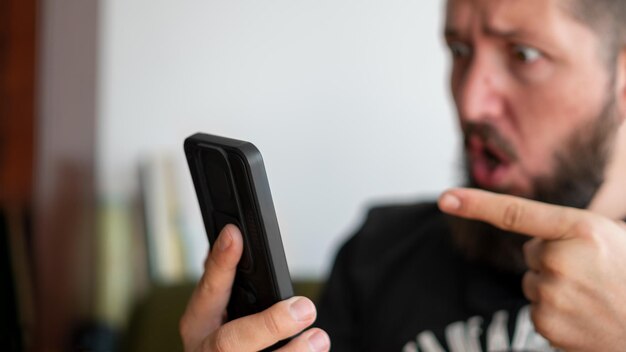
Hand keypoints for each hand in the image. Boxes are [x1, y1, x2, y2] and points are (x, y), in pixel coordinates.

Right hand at [180, 224, 330, 351]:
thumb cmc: (226, 342)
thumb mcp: (221, 313)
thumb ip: (233, 288)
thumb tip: (244, 247)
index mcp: (199, 325)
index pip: (208, 290)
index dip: (220, 263)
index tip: (234, 235)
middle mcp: (205, 350)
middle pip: (228, 342)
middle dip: (268, 326)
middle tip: (304, 309)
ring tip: (319, 338)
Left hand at [438, 188, 625, 350]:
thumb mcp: (612, 235)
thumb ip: (572, 229)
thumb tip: (536, 235)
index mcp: (581, 229)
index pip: (516, 213)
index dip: (476, 205)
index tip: (446, 198)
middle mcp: (561, 259)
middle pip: (531, 252)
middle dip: (553, 259)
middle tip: (592, 273)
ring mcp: (552, 294)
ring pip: (532, 281)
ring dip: (554, 287)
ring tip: (592, 297)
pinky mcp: (545, 323)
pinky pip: (536, 308)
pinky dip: (555, 312)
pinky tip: (584, 316)